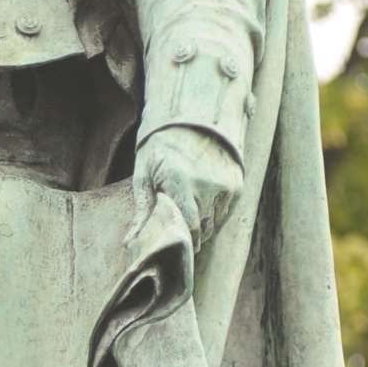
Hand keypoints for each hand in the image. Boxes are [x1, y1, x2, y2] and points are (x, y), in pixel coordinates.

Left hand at [129, 125, 242, 250]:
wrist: (189, 121)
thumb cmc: (159, 150)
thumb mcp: (144, 174)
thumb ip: (142, 210)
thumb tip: (131, 241)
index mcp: (180, 183)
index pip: (189, 227)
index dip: (184, 240)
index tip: (176, 245)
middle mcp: (206, 185)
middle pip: (204, 228)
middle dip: (192, 235)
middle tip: (180, 232)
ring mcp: (224, 184)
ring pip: (216, 222)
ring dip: (204, 225)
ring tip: (190, 212)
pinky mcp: (236, 183)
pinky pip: (226, 212)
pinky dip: (215, 214)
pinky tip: (202, 202)